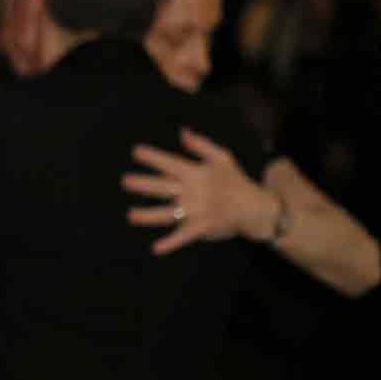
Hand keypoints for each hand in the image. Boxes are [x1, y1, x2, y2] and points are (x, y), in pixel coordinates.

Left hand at [121, 127, 277, 254]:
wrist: (255, 208)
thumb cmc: (235, 181)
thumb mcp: (222, 158)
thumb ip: (201, 145)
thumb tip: (182, 131)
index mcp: (196, 173)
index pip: (170, 163)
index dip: (153, 158)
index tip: (135, 152)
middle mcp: (194, 192)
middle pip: (164, 187)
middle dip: (144, 184)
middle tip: (125, 181)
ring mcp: (197, 211)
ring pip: (168, 214)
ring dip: (148, 215)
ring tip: (131, 215)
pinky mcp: (202, 228)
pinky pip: (183, 237)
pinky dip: (171, 243)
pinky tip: (156, 248)